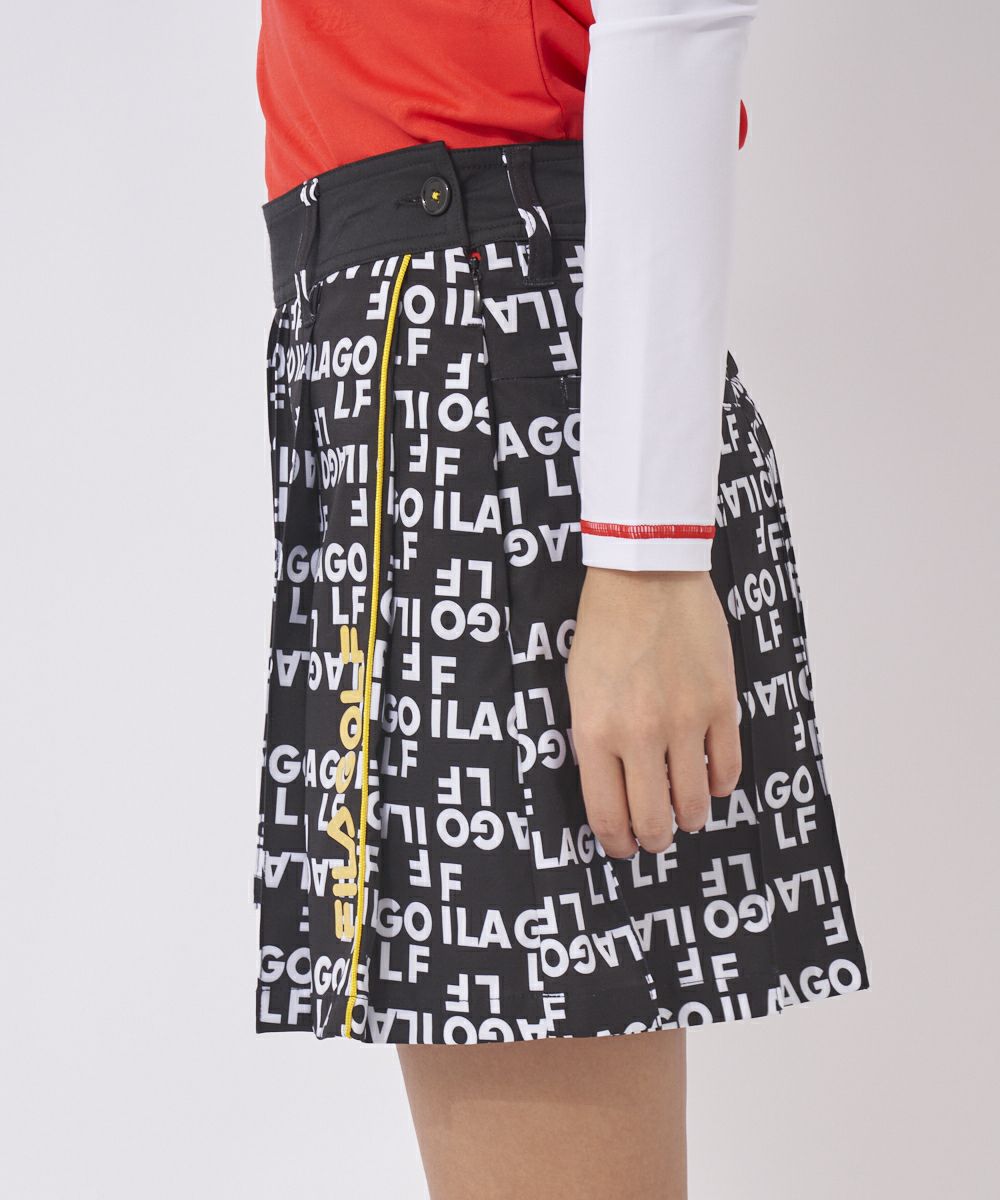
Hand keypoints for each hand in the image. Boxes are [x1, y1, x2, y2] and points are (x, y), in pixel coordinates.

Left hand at [565, 567, 740, 858]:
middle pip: (654, 819)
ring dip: (690, 817)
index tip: (622, 848)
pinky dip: (719, 783)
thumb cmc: (604, 627)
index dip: (616, 842)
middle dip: (654, 838)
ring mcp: (685, 720)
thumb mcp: (578, 688)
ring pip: (695, 801)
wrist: (646, 574)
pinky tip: (710, 779)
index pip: (608, 813)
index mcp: (595, 731)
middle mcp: (640, 734)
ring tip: (686, 813)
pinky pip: (728, 767)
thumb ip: (593, 741)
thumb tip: (612, 789)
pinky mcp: (721, 704)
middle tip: (655, 837)